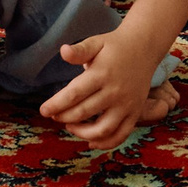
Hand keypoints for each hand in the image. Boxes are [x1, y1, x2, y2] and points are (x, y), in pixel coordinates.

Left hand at [41, 27, 171, 147]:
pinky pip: (120, 135)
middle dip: (64, 117)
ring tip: (70, 126)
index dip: (56, 104)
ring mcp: (127, 105)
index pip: (74, 94)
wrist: (144, 47)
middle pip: (84, 112)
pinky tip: (91, 141)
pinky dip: (106, 144)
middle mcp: (115, 91)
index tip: (43, 111)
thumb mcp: (96, 42)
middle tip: (54, 116)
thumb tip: (63, 51)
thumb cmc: (114, 45)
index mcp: (102, 73)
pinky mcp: (135, 113)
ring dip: (82, 133)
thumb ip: (79, 50)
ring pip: (102, 129)